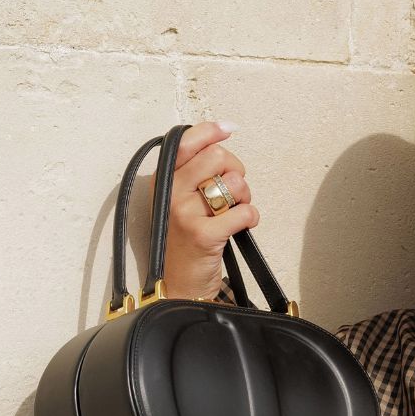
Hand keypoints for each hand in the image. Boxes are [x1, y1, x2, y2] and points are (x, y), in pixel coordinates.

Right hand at [147, 120, 260, 300]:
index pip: (186, 142)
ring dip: (244, 197)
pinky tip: (240, 227)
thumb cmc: (186, 241)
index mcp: (164, 181)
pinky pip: (244, 213)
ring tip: (233, 212)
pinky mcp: (203, 235)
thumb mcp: (182, 200)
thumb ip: (196, 171)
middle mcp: (170, 193)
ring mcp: (184, 214)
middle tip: (232, 192)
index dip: (210, 131)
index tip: (227, 130)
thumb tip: (222, 132)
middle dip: (236, 171)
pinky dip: (250, 218)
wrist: (180, 285)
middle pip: (217, 157)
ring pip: (234, 183)